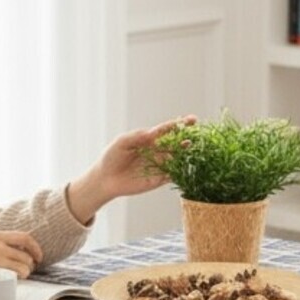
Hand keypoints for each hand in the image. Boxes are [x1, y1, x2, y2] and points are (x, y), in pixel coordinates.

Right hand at [0, 231, 42, 298]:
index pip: (24, 237)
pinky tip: (8, 283)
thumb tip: (13, 253)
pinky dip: (16, 280)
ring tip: (16, 278)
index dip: (35, 248)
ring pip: (24, 266)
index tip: (38, 257)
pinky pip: (14, 276)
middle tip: (25, 272)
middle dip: (30, 264)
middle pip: (26, 254)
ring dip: (25, 274)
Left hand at [66, 117, 195, 222]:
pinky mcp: (158, 180)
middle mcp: (156, 151)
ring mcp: (158, 165)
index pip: (166, 130)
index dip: (178, 124)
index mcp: (148, 140)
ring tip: (188, 146)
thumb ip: (136, 136)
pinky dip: (178, 171)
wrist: (105, 179)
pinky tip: (183, 165)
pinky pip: (171, 175)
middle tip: (194, 133)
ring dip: (183, 153)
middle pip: (174, 143)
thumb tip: (152, 133)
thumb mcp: (121, 142)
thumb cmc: (111, 157)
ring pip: (175, 158)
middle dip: (185, 137)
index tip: (190, 119)